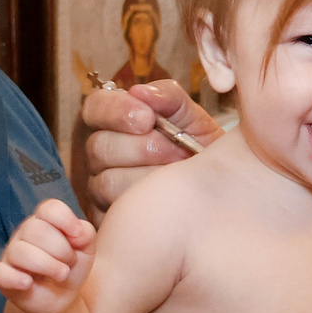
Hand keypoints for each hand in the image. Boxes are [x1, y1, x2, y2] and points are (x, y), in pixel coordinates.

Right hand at [0, 198, 95, 312]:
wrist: (62, 296)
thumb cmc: (71, 266)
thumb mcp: (86, 247)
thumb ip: (85, 233)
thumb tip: (76, 232)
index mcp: (44, 221)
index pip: (49, 209)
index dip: (66, 221)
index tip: (78, 238)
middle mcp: (24, 234)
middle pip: (35, 229)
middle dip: (60, 249)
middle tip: (69, 263)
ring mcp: (11, 254)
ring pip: (20, 251)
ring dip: (47, 265)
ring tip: (61, 275)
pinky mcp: (2, 276)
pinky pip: (0, 273)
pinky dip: (14, 278)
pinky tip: (28, 283)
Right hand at [73, 80, 222, 212]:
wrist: (217, 189)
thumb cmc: (198, 150)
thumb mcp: (191, 117)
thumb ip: (168, 97)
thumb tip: (140, 92)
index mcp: (114, 122)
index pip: (95, 107)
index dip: (116, 110)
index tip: (147, 118)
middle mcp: (100, 155)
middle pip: (98, 147)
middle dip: (142, 148)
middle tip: (176, 150)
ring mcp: (99, 188)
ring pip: (106, 182)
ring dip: (147, 177)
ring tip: (177, 175)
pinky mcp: (107, 220)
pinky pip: (115, 214)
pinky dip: (146, 206)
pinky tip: (169, 199)